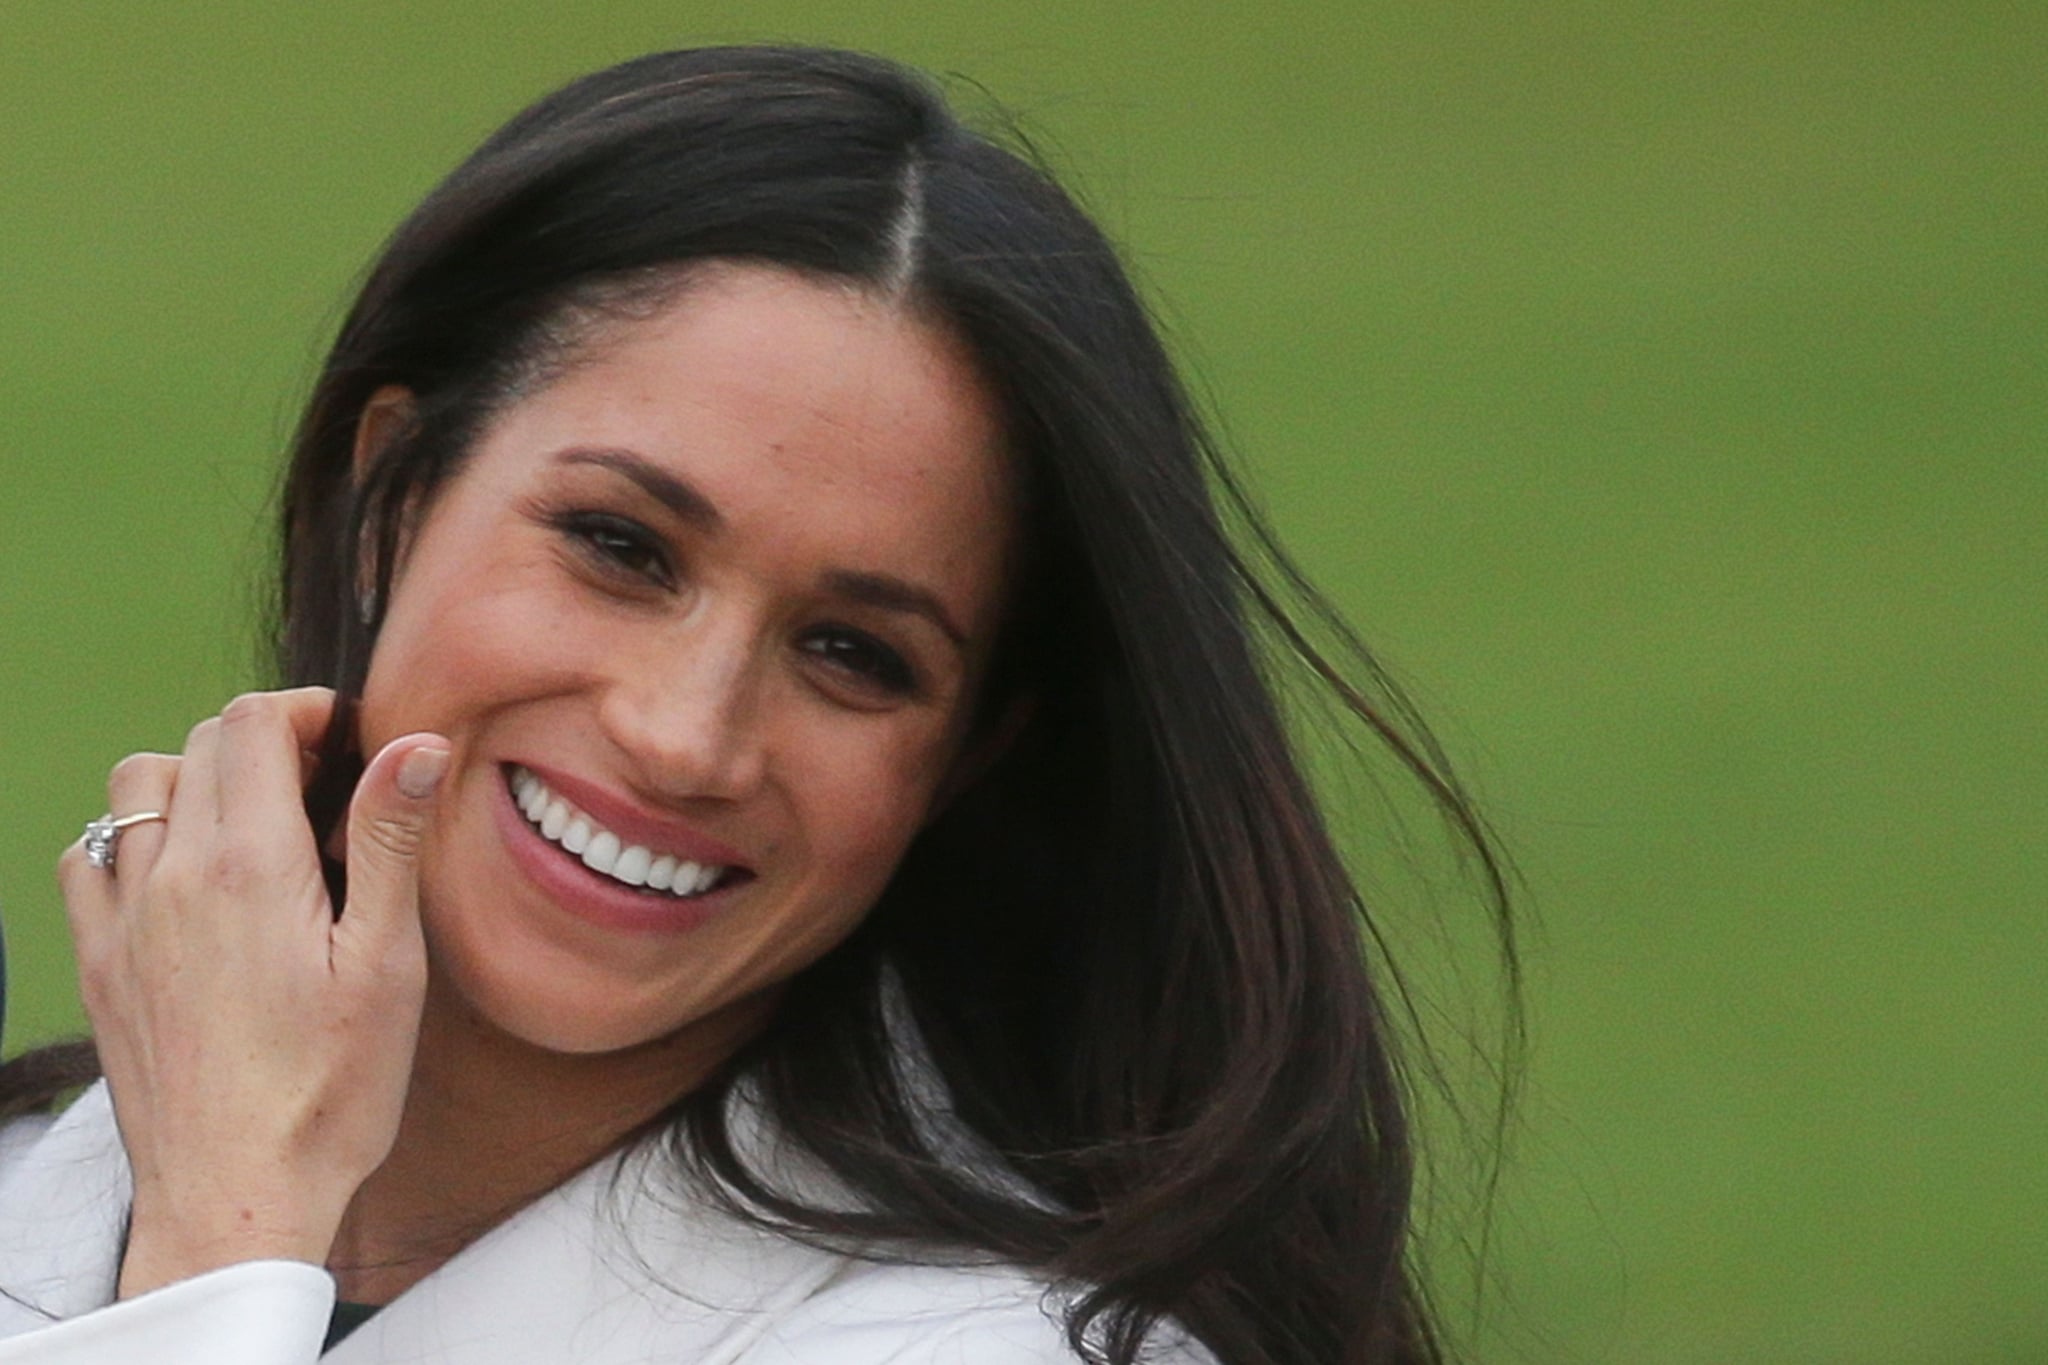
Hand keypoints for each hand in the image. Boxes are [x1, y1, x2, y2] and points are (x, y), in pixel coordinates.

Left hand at [57, 687, 448, 1297]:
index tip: (351, 740)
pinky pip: (87, 859)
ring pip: (134, 790)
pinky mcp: (99, 967)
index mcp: (250, 867)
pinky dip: (129, 839)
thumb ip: (388, 843)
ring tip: (253, 825)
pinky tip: (180, 877)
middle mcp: (171, 878)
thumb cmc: (329, 1092)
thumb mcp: (387, 965)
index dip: (306, 711)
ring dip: (193, 779)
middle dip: (263, 741)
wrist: (236, 1197)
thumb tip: (414, 746)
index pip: (253, 724)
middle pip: (198, 746)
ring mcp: (123, 922)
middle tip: (324, 788)